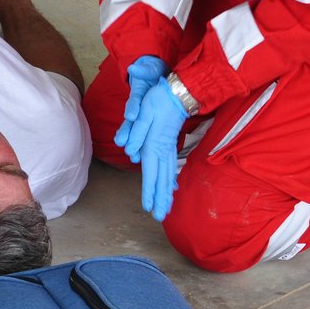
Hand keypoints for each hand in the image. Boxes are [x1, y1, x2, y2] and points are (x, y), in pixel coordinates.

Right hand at [114, 55, 167, 148]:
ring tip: (131, 154)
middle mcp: (136, 105)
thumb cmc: (151, 72)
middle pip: (130, 120)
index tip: (132, 115)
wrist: (152, 74)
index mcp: (138, 93)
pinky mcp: (142, 119)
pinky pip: (138, 133)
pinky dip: (137, 143)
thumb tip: (134, 68)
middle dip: (127, 131)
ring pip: (133, 129)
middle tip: (122, 142)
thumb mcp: (150, 68)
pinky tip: (137, 156)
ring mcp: (138, 114)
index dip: (133, 108)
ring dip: (131, 142)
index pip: (135, 100)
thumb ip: (143, 69)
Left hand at [117, 80, 187, 220]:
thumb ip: (136, 133)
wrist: (178, 91)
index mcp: (153, 145)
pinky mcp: (171, 145)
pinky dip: (171, 180)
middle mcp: (163, 150)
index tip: (149, 207)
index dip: (149, 191)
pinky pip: (171, 167)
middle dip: (160, 199)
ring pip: (168, 175)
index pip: (150, 172)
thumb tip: (131, 153)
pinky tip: (171, 188)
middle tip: (160, 217)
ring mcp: (169, 148)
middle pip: (161, 179)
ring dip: (166, 193)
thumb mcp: (143, 113)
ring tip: (166, 208)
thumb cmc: (158, 101)